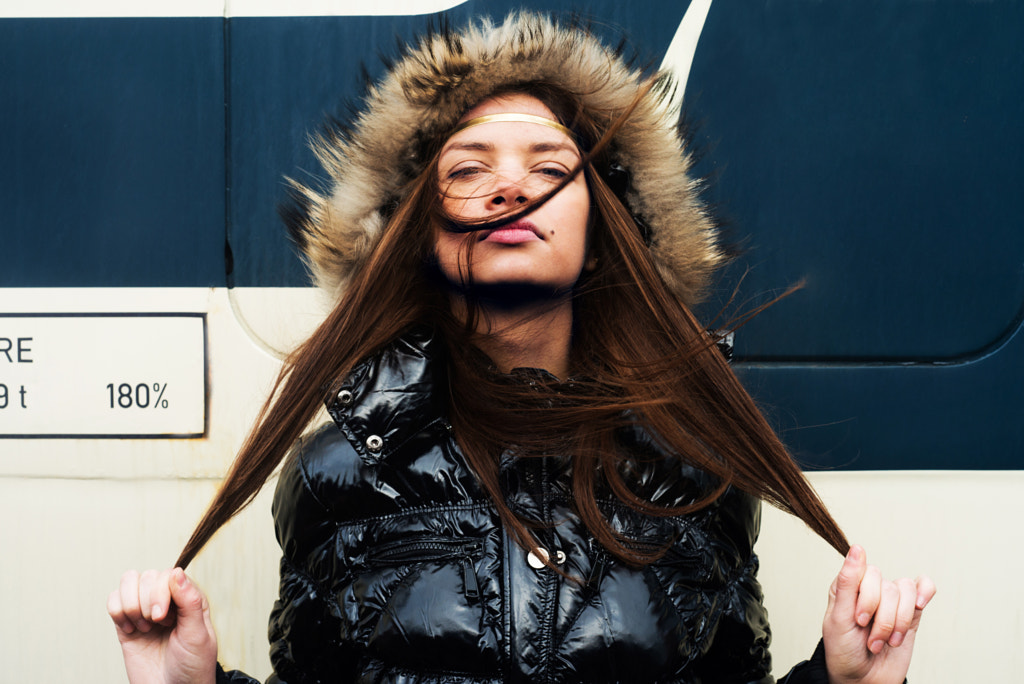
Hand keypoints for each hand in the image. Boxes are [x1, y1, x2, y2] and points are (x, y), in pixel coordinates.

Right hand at [107, 568, 218, 683]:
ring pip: (128, 581)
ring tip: (144, 627)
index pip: (168, 574)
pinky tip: (130, 631)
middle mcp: (167, 599)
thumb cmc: (192, 666)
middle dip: (146, 601)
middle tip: (155, 625)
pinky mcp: (126, 623)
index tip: (162, 618)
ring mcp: (145, 610)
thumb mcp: (198, 635)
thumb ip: (190, 602)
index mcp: (189, 598)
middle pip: (147, 576)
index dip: (160, 592)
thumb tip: (177, 572)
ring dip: (131, 605)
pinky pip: (113, 601)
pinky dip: (117, 613)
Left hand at [822, 545, 934, 683]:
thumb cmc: (844, 651)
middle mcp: (871, 589)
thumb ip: (847, 582)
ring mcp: (891, 601)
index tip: (859, 620)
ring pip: (906, 593)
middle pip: (889, 587)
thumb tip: (857, 548)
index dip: (868, 598)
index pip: (869, 573)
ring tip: (885, 642)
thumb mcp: (838, 618)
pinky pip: (924, 588)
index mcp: (849, 586)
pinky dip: (925, 593)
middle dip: (883, 619)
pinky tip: (918, 605)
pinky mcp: (910, 613)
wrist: (862, 680)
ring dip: (897, 623)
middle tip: (871, 640)